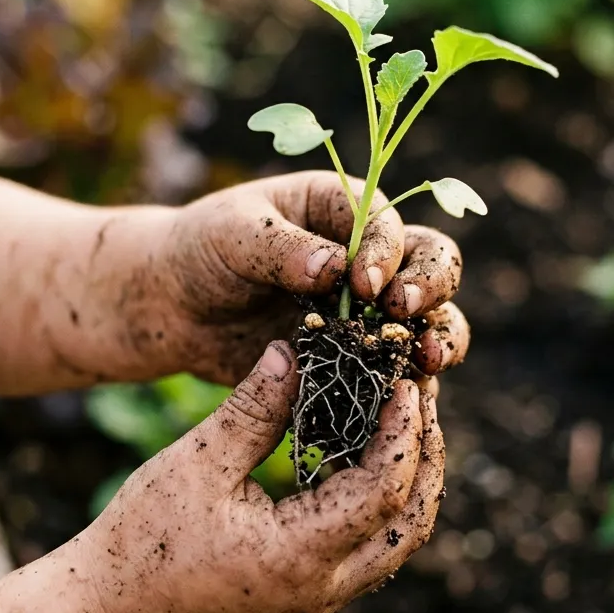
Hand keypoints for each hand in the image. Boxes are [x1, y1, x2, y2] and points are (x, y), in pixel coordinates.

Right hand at [88, 342, 444, 612]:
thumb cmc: (143, 541)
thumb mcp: (196, 463)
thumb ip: (253, 408)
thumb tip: (292, 350)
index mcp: (299, 556)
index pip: (385, 489)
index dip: (404, 431)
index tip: (406, 382)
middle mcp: (322, 590)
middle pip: (412, 523)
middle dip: (426, 456)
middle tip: (420, 396)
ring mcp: (317, 604)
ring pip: (397, 544)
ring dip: (410, 484)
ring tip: (402, 423)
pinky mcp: (306, 604)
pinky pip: (368, 554)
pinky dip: (380, 507)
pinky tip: (362, 462)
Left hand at [161, 171, 469, 383]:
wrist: (173, 307)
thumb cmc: (201, 250)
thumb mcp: (231, 234)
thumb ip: (280, 248)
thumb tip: (333, 267)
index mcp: (343, 210)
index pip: (388, 226)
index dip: (386, 255)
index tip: (363, 285)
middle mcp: (370, 256)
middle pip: (433, 264)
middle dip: (431, 287)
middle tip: (406, 313)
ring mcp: (368, 310)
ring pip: (430, 320)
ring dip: (440, 337)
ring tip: (429, 361)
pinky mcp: (357, 358)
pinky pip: (395, 372)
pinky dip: (405, 386)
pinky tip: (400, 402)